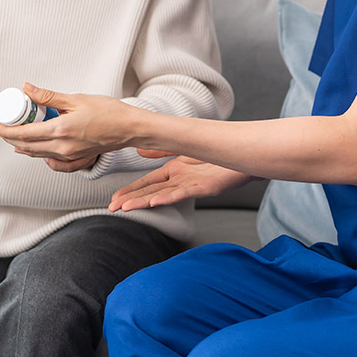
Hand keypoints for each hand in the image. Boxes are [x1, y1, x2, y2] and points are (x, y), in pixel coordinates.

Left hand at [0, 83, 137, 162]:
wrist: (129, 128)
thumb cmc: (108, 112)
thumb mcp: (76, 99)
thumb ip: (48, 96)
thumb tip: (26, 89)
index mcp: (60, 130)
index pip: (23, 134)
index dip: (6, 131)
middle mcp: (62, 147)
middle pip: (26, 147)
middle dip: (10, 139)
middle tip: (2, 128)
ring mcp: (69, 156)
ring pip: (36, 154)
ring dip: (22, 146)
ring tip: (14, 136)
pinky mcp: (76, 158)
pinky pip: (50, 159)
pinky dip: (38, 154)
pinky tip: (36, 148)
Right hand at [109, 152, 253, 211]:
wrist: (244, 156)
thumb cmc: (218, 152)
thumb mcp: (184, 147)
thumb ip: (162, 148)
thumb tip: (139, 149)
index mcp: (174, 172)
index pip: (146, 183)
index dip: (130, 191)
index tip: (114, 199)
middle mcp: (180, 180)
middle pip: (150, 191)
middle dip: (131, 200)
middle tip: (113, 209)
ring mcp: (191, 185)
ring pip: (163, 195)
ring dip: (145, 202)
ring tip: (127, 208)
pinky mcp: (204, 187)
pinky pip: (183, 193)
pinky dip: (168, 197)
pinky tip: (154, 201)